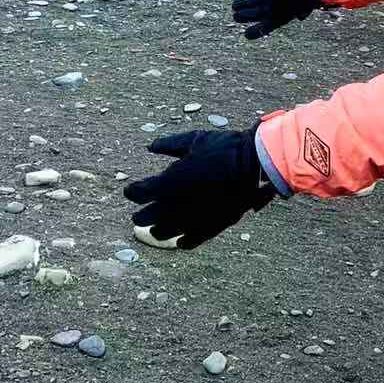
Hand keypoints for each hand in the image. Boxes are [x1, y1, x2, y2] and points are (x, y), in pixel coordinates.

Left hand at [124, 127, 279, 249]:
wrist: (253, 165)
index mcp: (169, 182)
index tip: (130, 191)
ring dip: (158, 231)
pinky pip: (191, 240)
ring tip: (155, 231)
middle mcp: (176, 204)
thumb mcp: (194, 139)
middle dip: (141, 216)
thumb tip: (151, 146)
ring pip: (166, 232)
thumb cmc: (223, 148)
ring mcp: (193, 218)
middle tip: (137, 217)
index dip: (132, 192)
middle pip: (149, 216)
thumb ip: (169, 144)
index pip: (140, 192)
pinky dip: (183, 242)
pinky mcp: (211, 227)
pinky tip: (180, 242)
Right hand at [232, 0, 321, 38]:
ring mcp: (278, 7)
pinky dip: (257, 31)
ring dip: (247, 16)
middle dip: (245, 3)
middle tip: (234, 6)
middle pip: (257, 0)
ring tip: (235, 17)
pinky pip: (267, 26)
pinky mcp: (282, 18)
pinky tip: (246, 35)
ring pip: (259, 13)